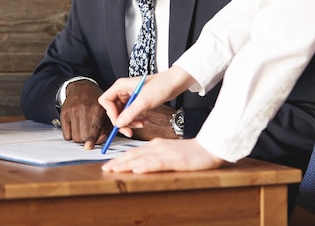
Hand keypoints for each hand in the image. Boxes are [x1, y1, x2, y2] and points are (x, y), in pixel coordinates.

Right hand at [59, 80, 110, 149]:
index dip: (91, 139)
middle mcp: (83, 109)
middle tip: (89, 136)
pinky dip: (71, 136)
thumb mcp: (105, 112)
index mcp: (97, 108)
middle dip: (87, 140)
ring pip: (74, 137)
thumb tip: (100, 141)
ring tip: (83, 131)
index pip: (94, 128)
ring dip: (79, 138)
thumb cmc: (95, 103)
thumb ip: (106, 128)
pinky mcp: (63, 113)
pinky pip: (66, 135)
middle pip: (82, 136)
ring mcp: (72, 111)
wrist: (81, 88)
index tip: (89, 146)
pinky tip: (75, 129)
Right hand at [98, 67, 195, 136]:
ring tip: (140, 124)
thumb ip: (130, 113)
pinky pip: (130, 114)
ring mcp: (129, 96)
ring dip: (130, 122)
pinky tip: (144, 121)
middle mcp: (123, 91)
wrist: (174, 83)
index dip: (111, 113)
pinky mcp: (136, 102)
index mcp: (120, 86)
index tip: (119, 122)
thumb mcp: (144, 101)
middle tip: (128, 130)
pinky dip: (136, 119)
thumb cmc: (161, 85)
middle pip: (113, 109)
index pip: (106, 101)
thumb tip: (119, 123)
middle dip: (122, 120)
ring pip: (122, 113)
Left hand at [101, 138, 224, 172]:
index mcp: (156, 145)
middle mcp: (158, 147)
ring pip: (142, 158)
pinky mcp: (176, 160)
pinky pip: (158, 163)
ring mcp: (167, 153)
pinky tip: (137, 169)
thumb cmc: (191, 152)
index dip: (120, 158)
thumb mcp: (169, 152)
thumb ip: (156, 155)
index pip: (134, 152)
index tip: (108, 164)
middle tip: (105, 168)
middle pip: (134, 154)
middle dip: (118, 161)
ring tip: (115, 169)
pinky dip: (146, 166)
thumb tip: (140, 164)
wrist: (209, 148)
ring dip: (127, 164)